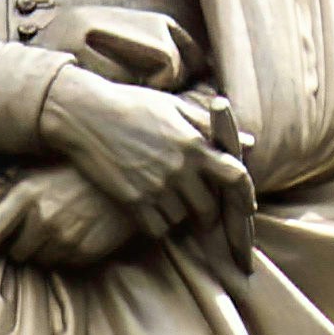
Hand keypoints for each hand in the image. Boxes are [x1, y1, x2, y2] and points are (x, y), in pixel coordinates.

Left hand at [0, 164, 144, 269]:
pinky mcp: (84, 252)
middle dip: (23, 244)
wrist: (128, 179)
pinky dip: (69, 254)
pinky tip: (79, 234)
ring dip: (46, 251)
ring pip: (40, 261)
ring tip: (62, 230)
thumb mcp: (40, 170)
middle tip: (38, 231)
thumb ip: (13, 187)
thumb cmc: (77, 173)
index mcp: (24, 194)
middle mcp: (41, 217)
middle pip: (15, 252)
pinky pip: (65, 264)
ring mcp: (64, 237)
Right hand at [43, 67, 252, 247]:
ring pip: (181, 219)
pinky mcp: (132, 200)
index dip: (245, 195)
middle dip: (208, 212)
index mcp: (193, 143)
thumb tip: (249, 142)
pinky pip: (157, 228)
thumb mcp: (174, 108)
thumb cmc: (132, 106)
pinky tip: (151, 210)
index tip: (246, 206)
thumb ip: (211, 128)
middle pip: (208, 207)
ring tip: (167, 201)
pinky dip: (158, 225)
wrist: (85, 115)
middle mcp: (178, 168)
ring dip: (179, 215)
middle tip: (201, 211)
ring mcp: (155, 186)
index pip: (235, 176)